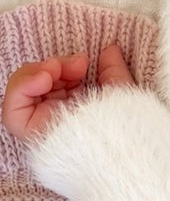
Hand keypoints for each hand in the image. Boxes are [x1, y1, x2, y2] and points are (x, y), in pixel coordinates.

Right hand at [1, 44, 133, 141]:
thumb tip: (111, 48)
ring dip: (38, 71)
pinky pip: (12, 108)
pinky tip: (43, 79)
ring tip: (56, 70)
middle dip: (55, 66)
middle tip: (77, 65)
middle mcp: (55, 117)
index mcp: (75, 109)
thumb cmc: (126, 128)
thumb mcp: (120, 91)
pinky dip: (23, 86)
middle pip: (39, 82)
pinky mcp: (28, 132)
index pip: (58, 80)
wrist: (123, 152)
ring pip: (23, 89)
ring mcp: (40, 124)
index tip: (84, 61)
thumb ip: (113, 70)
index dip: (66, 65)